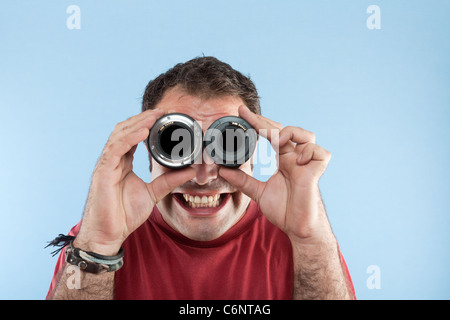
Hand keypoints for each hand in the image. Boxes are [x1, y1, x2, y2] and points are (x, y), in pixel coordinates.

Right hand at [75, 109, 194, 254]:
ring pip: (120, 134)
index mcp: (123, 162)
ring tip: (155, 116)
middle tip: (162, 111)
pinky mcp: (103, 171)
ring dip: (138, 122)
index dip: (146, 123)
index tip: (164, 116)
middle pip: (126, 130)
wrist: (109, 234)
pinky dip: (130, 138)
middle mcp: (113, 159)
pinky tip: (143, 131)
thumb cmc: (124, 214)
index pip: (133, 136)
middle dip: (143, 118)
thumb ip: (170, 181)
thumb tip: (190, 171)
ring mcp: (106, 164)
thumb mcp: (153, 193)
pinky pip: (116, 149)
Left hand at [219, 106, 332, 243]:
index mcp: (283, 160)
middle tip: (248, 117)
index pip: (271, 135)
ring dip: (291, 133)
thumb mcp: (258, 192)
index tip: (242, 113)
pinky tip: (296, 162)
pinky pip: (320, 153)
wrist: (297, 229)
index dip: (258, 123)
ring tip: (277, 141)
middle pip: (285, 130)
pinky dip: (308, 152)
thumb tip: (223, 170)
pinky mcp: (316, 173)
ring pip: (308, 135)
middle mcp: (295, 158)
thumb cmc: (285, 211)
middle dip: (266, 122)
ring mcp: (307, 164)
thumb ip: (242, 181)